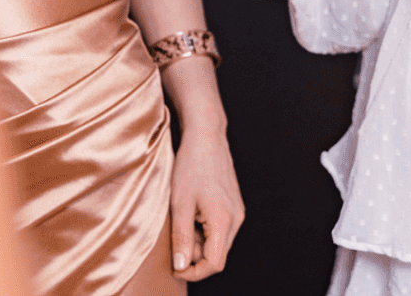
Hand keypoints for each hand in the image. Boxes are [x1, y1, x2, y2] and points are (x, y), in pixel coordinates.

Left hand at [169, 128, 243, 280]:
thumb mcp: (180, 204)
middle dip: (194, 255)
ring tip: (181, 219)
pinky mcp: (233, 206)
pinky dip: (203, 229)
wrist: (206, 137)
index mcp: (224, 221)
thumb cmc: (191, 166)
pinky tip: (190, 212)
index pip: (214, 264)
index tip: (175, 268)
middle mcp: (236, 219)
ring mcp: (237, 212)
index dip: (193, 272)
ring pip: (218, 242)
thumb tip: (181, 266)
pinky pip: (219, 229)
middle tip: (174, 238)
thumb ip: (182, 238)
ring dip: (198, 241)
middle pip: (217, 255)